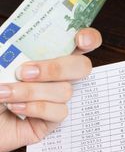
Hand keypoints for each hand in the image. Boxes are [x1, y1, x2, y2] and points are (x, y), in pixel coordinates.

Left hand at [0, 28, 101, 151]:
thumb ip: (10, 45)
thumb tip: (18, 31)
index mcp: (44, 54)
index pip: (79, 43)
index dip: (88, 38)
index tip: (80, 41)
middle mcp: (54, 76)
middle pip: (81, 66)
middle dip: (55, 68)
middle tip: (24, 71)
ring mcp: (55, 98)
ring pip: (65, 91)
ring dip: (31, 91)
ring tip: (4, 94)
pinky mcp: (51, 121)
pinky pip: (58, 111)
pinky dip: (34, 108)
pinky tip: (15, 108)